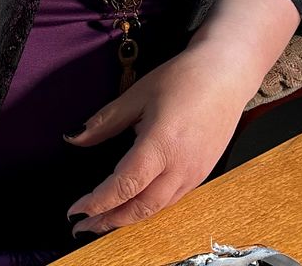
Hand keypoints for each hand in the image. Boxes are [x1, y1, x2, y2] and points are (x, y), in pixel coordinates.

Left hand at [65, 44, 251, 237]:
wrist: (226, 74)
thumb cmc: (184, 78)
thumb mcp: (137, 95)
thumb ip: (105, 122)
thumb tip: (75, 137)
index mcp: (161, 145)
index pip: (124, 186)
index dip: (97, 202)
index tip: (75, 211)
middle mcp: (180, 167)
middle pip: (140, 208)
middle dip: (109, 220)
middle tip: (84, 226)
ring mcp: (194, 173)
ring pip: (157, 208)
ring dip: (128, 218)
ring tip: (104, 218)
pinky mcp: (202, 173)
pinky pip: (172, 199)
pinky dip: (149, 207)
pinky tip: (136, 201)